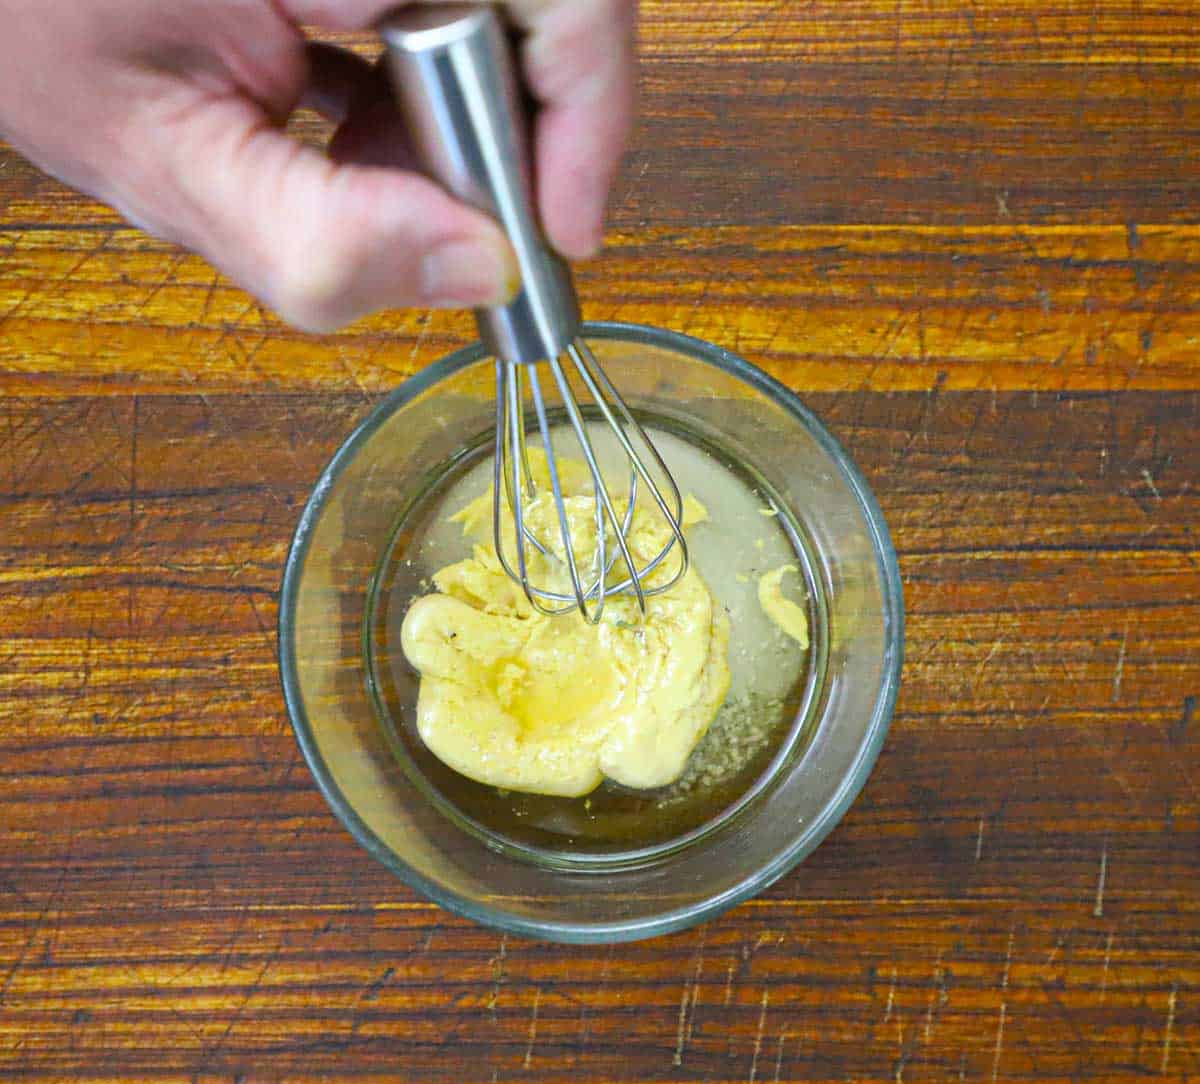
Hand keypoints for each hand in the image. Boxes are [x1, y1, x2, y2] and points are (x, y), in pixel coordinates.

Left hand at [0, 1, 635, 330]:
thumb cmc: (35, 14)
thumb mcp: (165, 161)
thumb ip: (322, 238)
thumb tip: (479, 271)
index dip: (587, 118)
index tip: (564, 232)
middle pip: (541, 13)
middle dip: (512, 133)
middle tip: (455, 220)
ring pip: (499, 25)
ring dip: (462, 122)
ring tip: (376, 174)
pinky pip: (452, 19)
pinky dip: (424, 95)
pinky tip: (362, 134)